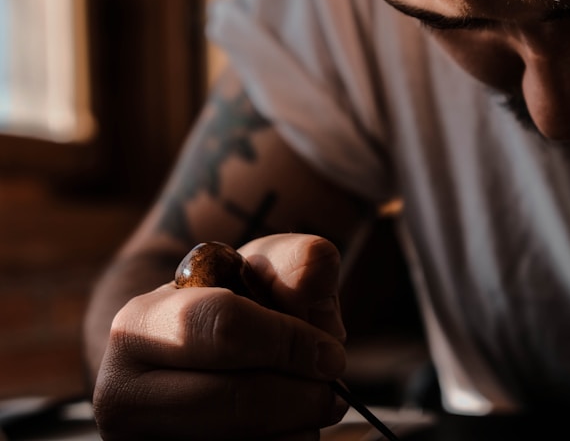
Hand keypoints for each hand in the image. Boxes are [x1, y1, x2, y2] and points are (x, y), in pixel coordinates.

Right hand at [92, 234, 348, 439]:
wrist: (191, 359)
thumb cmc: (232, 310)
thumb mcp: (260, 270)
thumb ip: (295, 261)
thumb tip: (316, 280)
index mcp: (138, 325)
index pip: (225, 329)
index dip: (290, 342)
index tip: (330, 354)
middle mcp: (122, 393)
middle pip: (238, 402)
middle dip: (302, 395)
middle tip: (330, 387)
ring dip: (298, 426)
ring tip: (301, 401)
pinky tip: (281, 426)